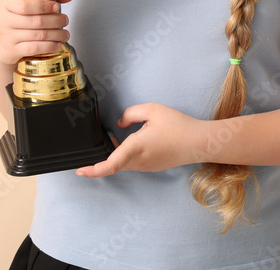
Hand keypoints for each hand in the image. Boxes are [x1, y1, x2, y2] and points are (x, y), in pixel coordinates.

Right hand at [0, 0, 72, 66]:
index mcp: (7, 3)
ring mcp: (7, 36)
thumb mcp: (25, 4)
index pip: (25, 5)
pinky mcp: (12, 50)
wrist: (2, 44)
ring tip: (65, 34)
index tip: (57, 7)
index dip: (44, 6)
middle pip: (36, 21)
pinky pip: (35, 48)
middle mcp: (4, 19)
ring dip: (56, 34)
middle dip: (55, 20)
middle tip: (65, 20)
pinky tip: (58, 44)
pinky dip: (49, 46)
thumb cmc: (17, 19)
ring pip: (38, 35)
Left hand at [76, 103, 203, 177]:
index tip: (80, 170)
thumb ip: (130, 114)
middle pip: (113, 163)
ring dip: (115, 153)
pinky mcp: (151, 167)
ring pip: (122, 163)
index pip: (110, 164)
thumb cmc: (178, 125)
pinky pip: (132, 163)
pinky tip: (132, 140)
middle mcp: (139, 161)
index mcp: (136, 147)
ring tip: (114, 137)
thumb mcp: (152, 110)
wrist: (199, 143)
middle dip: (102, 154)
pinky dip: (126, 154)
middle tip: (99, 140)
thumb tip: (119, 125)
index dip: (93, 169)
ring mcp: (146, 167)